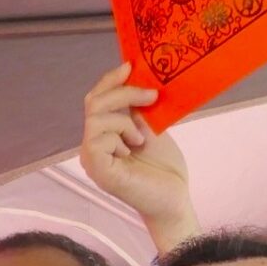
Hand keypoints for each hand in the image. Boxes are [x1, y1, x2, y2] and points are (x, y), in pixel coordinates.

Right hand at [82, 64, 198, 250]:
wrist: (175, 200)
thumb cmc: (164, 169)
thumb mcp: (152, 127)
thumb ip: (138, 108)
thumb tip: (135, 75)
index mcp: (104, 133)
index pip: (96, 99)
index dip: (110, 80)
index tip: (130, 65)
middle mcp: (92, 144)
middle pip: (93, 103)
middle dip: (122, 92)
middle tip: (151, 96)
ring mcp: (91, 158)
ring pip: (96, 118)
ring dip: (124, 121)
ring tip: (141, 138)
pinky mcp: (97, 169)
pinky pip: (98, 139)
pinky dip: (119, 137)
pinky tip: (132, 150)